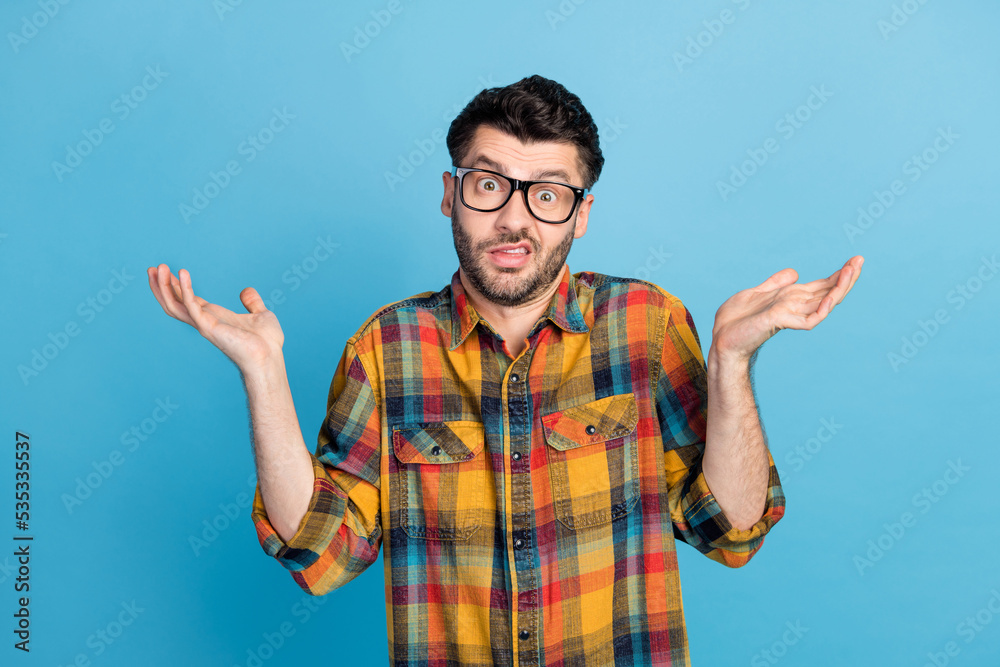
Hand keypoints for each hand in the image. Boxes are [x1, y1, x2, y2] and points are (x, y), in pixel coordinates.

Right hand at [147, 263, 283, 370]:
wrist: (269, 357)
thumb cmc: (266, 342)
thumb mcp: (260, 314)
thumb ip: (252, 302)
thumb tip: (246, 291)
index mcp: (214, 317)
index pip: (187, 300)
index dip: (176, 286)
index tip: (165, 270)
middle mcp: (205, 321)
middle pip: (174, 303)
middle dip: (162, 286)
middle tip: (152, 268)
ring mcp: (204, 325)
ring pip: (175, 305)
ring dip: (164, 287)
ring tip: (157, 268)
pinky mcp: (208, 327)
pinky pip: (192, 305)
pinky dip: (185, 288)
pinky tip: (182, 273)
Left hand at [711, 255, 863, 363]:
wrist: (722, 339)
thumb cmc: (736, 321)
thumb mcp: (756, 293)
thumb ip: (776, 283)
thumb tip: (795, 272)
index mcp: (792, 298)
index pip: (822, 286)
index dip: (838, 274)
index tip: (855, 260)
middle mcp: (796, 306)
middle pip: (828, 292)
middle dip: (846, 277)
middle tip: (860, 261)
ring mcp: (791, 315)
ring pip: (824, 303)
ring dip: (839, 287)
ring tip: (851, 271)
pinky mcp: (782, 322)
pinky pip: (810, 318)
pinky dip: (822, 308)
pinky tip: (830, 297)